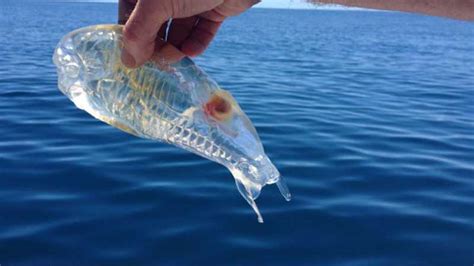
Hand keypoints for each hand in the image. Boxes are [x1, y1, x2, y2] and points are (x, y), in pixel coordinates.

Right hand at [119, 0, 259, 66]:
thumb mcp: (157, 3)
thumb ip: (138, 32)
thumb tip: (128, 62)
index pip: (128, 13)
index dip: (130, 35)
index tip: (134, 59)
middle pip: (154, 24)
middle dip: (156, 44)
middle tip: (157, 64)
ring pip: (178, 29)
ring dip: (176, 47)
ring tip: (176, 58)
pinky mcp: (213, 7)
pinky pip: (201, 30)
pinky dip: (196, 42)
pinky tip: (191, 51)